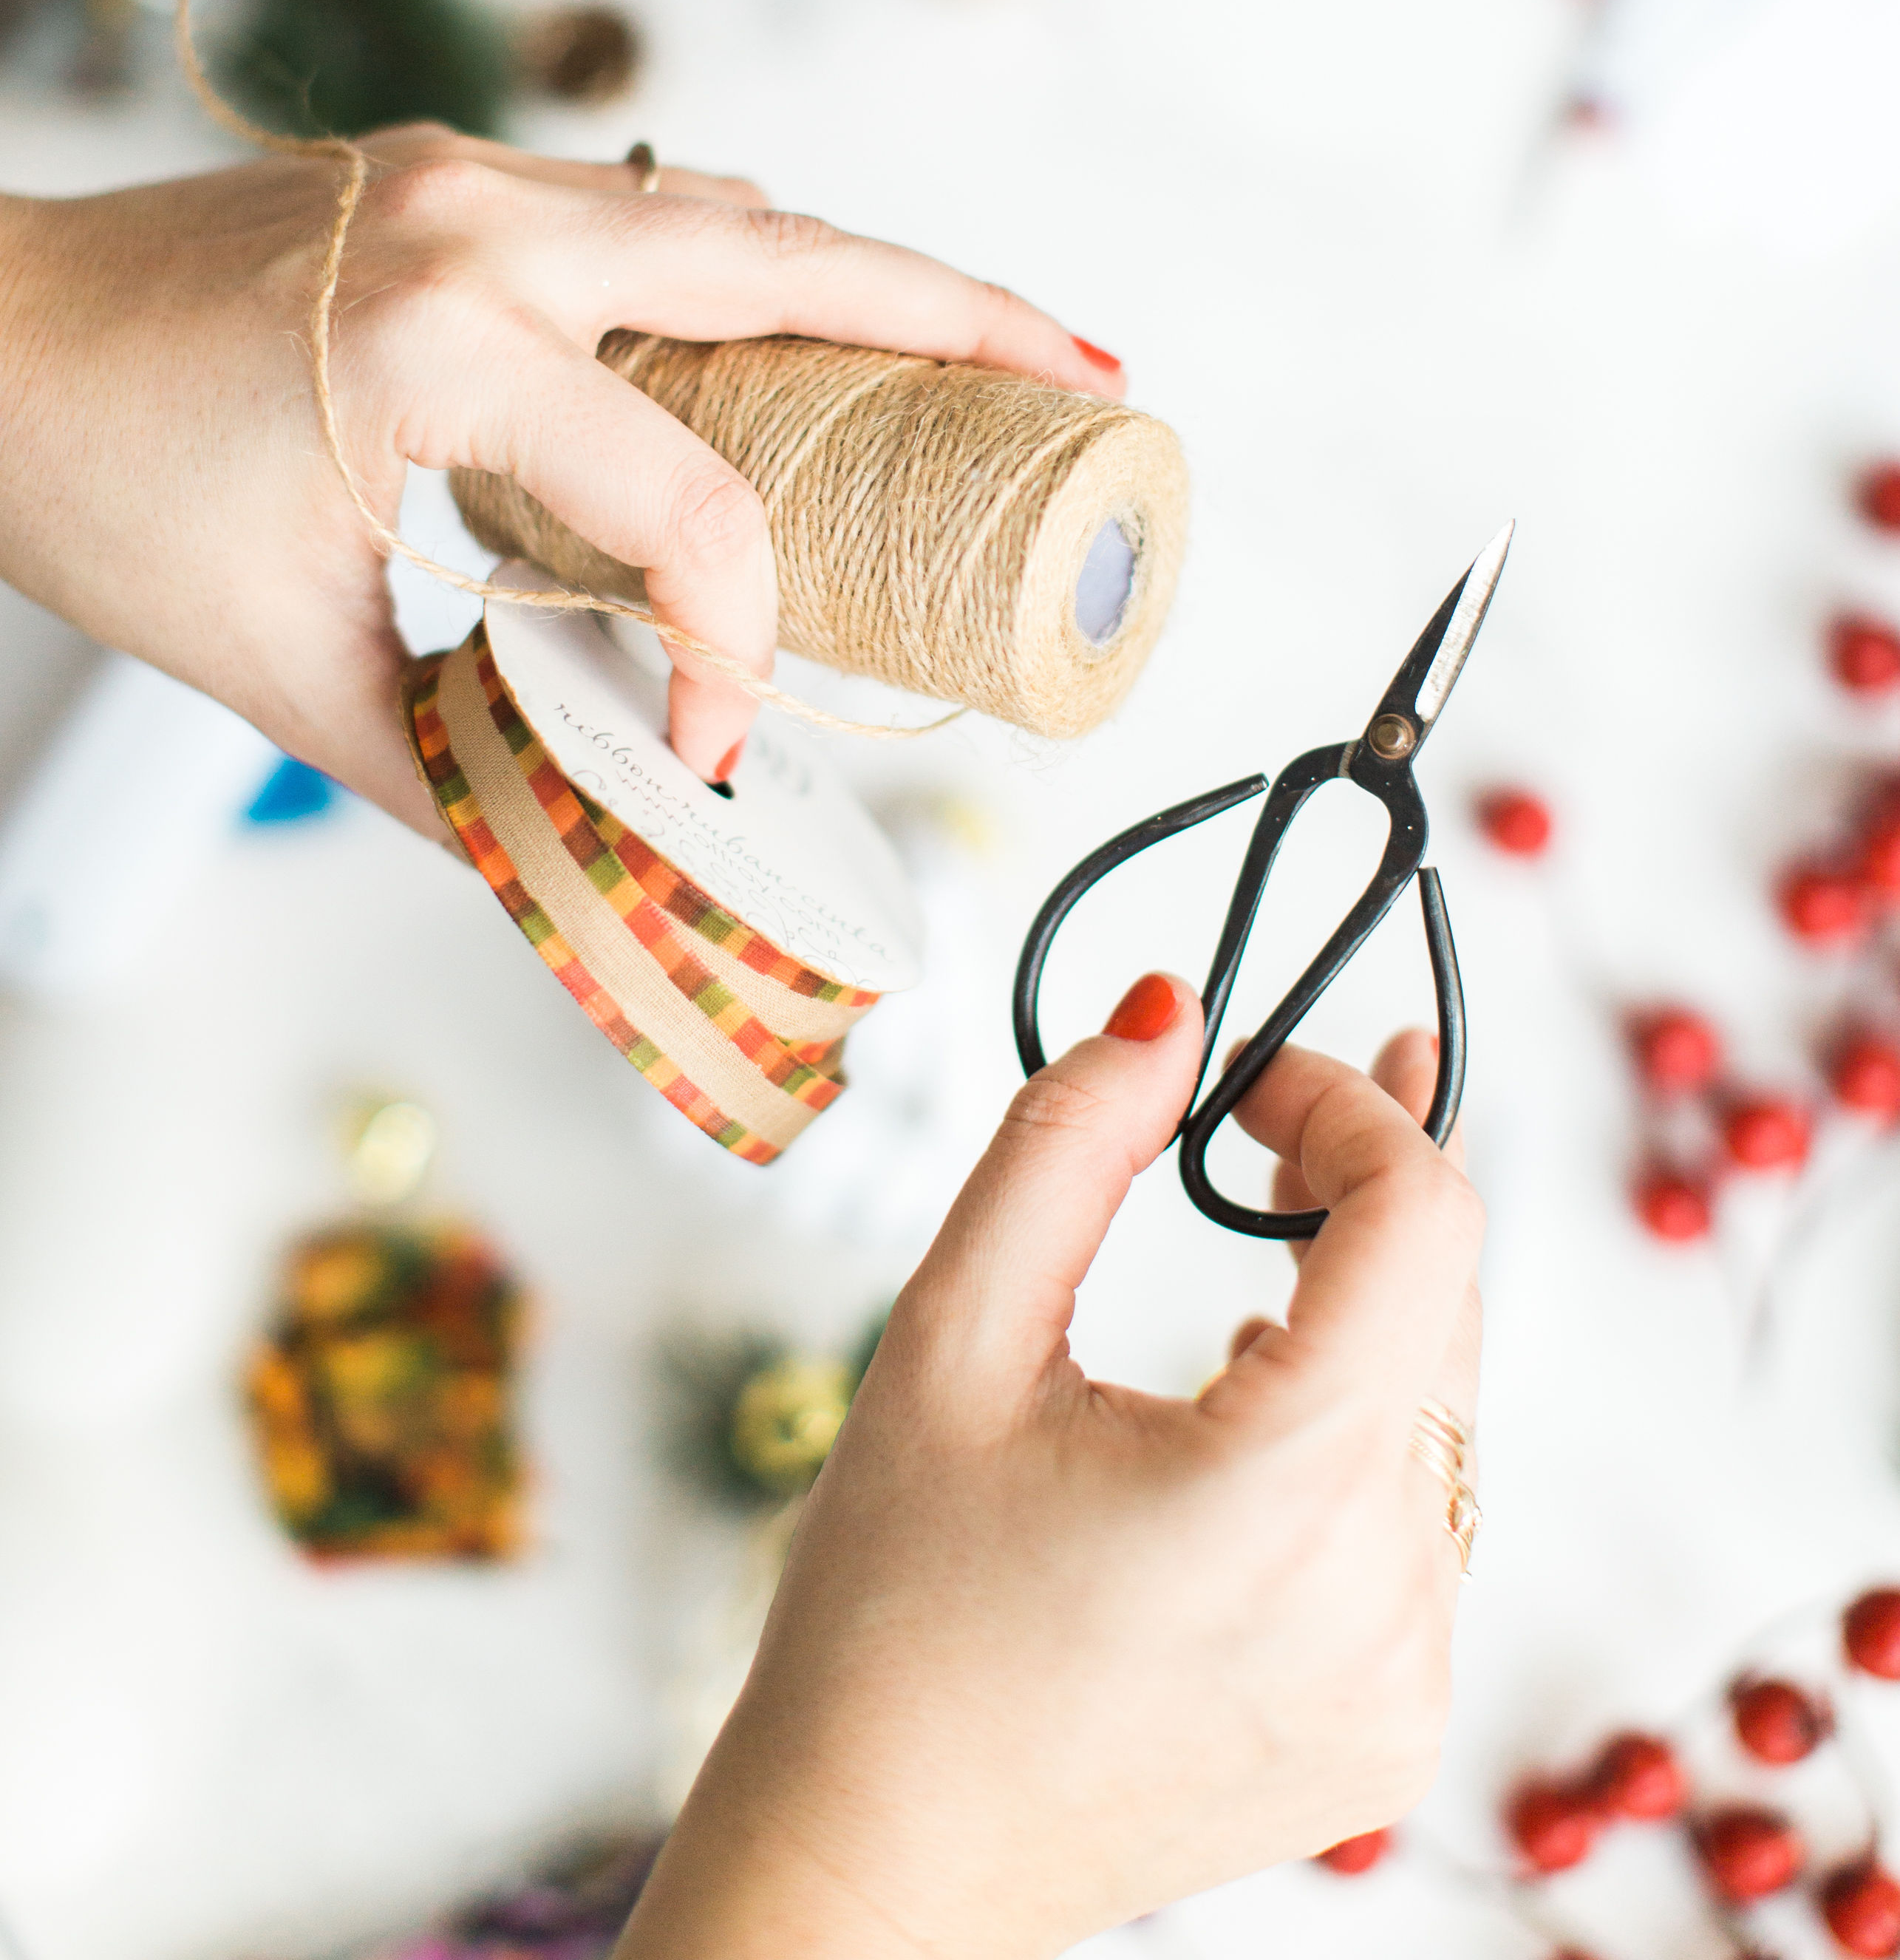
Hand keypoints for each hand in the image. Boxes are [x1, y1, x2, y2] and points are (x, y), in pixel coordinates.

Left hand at [0, 128, 1120, 820]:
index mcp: (443, 351)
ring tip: (995, 356)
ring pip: (738, 211)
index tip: (720, 742)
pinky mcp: (455, 175)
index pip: (687, 506)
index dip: (739, 645)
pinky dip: (764, 263)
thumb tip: (580, 862)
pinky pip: (656, 208)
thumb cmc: (93, 483)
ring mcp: (472, 176)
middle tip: (1095, 384)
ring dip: (877, 276)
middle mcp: (484, 226)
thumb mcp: (279, 665)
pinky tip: (815, 330)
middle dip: (963, 322)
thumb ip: (445, 771)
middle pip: (794, 258)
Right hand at [623, 988, 1483, 1958]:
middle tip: (1277, 1106)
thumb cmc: (890, 1613)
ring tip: (1256, 1264)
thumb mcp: (946, 1338)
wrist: (879, 1861)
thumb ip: (1065, 1143)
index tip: (1253, 1085)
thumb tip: (1170, 1008)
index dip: (1357, 1109)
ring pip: (1441, 1409)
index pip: (1425, 1223)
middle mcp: (1386, 1601)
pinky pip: (1423, 1522)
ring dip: (1362, 1311)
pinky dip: (1357, 1437)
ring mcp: (1406, 1681)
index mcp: (1282, 1497)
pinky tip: (1249, 1421)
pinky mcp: (1396, 1732)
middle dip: (1364, 1184)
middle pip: (1447, 1306)